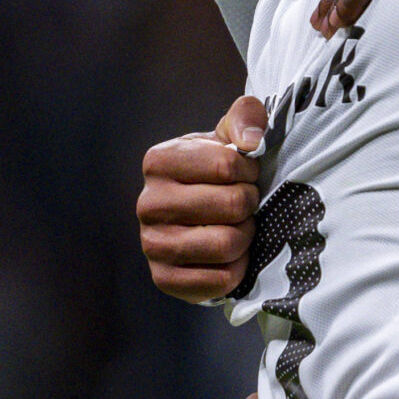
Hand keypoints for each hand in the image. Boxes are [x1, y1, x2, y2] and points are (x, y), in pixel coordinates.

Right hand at [138, 96, 266, 303]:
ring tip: (237, 227)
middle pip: (233, 205)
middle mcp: (147, 203)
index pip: (228, 165)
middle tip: (243, 204)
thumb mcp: (231, 137)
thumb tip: (251, 140)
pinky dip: (237, 270)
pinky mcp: (164, 279)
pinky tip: (230, 257)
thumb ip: (245, 118)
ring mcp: (152, 243)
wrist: (205, 222)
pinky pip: (221, 280)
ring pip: (227, 244)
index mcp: (159, 161)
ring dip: (246, 237)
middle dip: (250, 205)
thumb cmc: (221, 174)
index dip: (249, 171)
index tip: (244, 174)